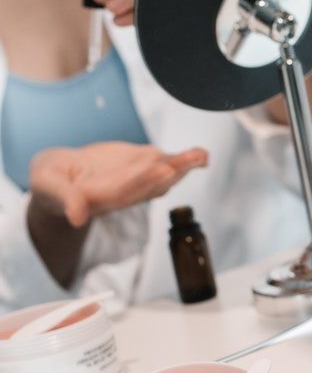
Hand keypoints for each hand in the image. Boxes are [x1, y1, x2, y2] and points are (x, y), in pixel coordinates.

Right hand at [29, 142, 207, 227]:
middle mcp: (124, 193)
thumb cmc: (51, 181)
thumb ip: (63, 198)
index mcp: (99, 198)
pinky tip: (202, 155)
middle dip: (171, 171)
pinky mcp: (142, 169)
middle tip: (190, 159)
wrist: (62, 176)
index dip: (143, 180)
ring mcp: (136, 182)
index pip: (124, 191)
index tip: (161, 169)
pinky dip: (183, 160)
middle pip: (150, 184)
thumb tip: (76, 217)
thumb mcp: (48, 186)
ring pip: (162, 176)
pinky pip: (165, 165)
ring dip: (183, 166)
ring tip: (200, 155)